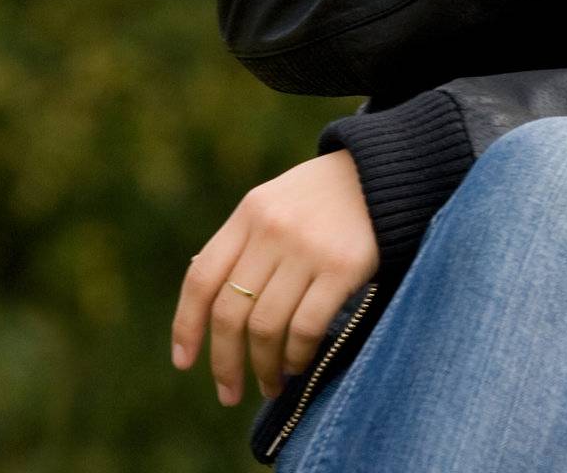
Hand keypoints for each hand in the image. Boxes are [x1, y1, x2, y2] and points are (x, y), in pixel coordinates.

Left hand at [171, 150, 378, 406]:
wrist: (381, 174)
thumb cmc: (321, 198)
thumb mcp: (274, 204)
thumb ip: (243, 245)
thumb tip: (206, 305)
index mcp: (249, 213)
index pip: (202, 278)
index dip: (186, 326)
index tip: (184, 363)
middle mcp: (272, 230)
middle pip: (230, 312)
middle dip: (225, 363)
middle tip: (230, 392)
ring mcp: (306, 249)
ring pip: (265, 327)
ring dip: (264, 367)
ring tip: (270, 383)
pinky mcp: (342, 268)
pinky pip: (305, 327)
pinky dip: (296, 355)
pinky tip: (298, 364)